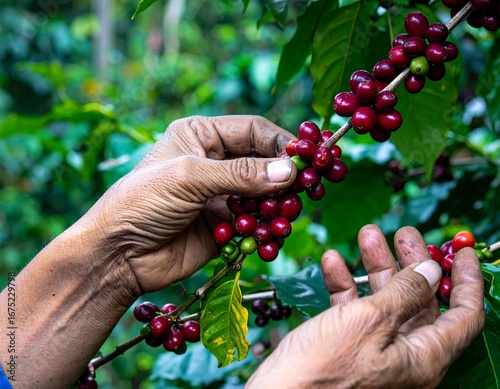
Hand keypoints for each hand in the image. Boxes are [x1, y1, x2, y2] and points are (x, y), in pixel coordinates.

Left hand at [82, 116, 295, 292]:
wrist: (118, 255)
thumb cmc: (142, 202)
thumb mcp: (189, 178)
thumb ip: (240, 174)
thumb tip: (289, 171)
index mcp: (202, 136)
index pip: (254, 130)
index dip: (282, 142)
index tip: (307, 159)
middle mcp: (215, 163)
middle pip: (265, 162)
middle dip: (285, 177)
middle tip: (306, 190)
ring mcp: (221, 195)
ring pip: (266, 195)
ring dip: (278, 207)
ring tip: (284, 217)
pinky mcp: (225, 226)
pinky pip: (257, 224)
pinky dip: (267, 231)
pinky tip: (269, 238)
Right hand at [246, 225, 484, 388]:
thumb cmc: (322, 369)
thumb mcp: (369, 321)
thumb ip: (404, 294)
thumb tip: (430, 271)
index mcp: (423, 358)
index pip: (464, 315)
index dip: (468, 280)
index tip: (463, 250)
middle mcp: (404, 356)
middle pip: (420, 301)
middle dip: (412, 263)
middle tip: (404, 233)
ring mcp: (374, 351)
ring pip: (385, 301)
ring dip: (375, 266)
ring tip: (367, 235)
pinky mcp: (347, 347)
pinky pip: (355, 311)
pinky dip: (346, 285)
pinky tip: (333, 262)